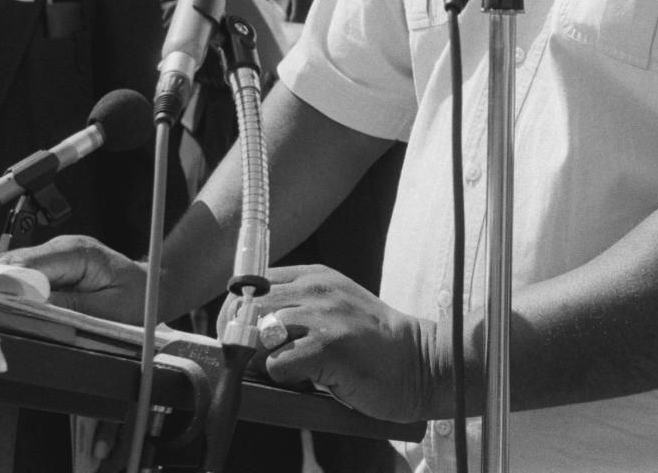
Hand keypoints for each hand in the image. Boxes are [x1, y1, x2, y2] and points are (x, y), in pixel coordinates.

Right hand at [0, 234, 148, 321]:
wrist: (153, 288)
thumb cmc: (138, 297)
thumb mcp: (109, 308)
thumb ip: (71, 307)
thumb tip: (35, 307)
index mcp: (79, 252)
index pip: (32, 262)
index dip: (8, 281)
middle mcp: (64, 248)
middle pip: (18, 262)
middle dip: (0, 285)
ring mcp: (57, 256)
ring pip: (17, 269)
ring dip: (6, 289)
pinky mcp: (53, 268)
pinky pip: (26, 277)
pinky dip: (16, 292)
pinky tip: (11, 308)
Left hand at [237, 265, 441, 422]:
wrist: (420, 363)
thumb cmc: (374, 344)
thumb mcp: (335, 308)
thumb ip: (297, 308)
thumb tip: (245, 332)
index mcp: (315, 276)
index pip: (252, 283)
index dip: (237, 312)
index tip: (239, 335)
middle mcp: (316, 289)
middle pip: (248, 308)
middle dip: (241, 338)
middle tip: (254, 361)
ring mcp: (323, 316)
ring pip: (259, 335)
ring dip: (263, 360)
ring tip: (288, 370)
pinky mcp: (328, 347)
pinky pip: (277, 364)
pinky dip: (283, 379)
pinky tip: (308, 380)